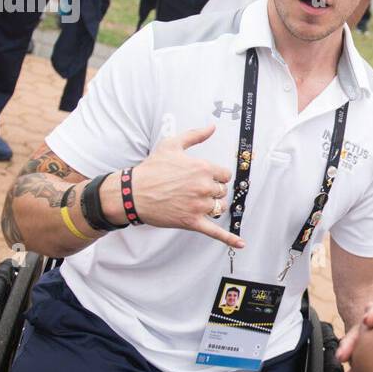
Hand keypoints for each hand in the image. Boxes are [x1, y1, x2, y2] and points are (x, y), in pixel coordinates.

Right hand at [127, 125, 241, 247]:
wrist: (132, 193)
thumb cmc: (151, 169)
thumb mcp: (172, 145)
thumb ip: (195, 135)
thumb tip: (212, 127)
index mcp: (203, 168)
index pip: (225, 175)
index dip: (217, 177)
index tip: (207, 178)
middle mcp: (204, 187)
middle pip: (222, 192)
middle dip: (213, 191)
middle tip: (196, 190)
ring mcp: (199, 206)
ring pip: (219, 208)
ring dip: (213, 206)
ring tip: (198, 203)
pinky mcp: (192, 222)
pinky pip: (215, 232)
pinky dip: (229, 239)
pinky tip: (241, 244)